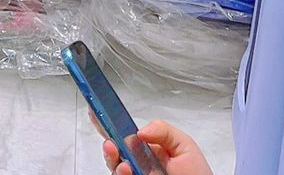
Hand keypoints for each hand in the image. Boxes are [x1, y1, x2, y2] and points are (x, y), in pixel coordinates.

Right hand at [98, 119, 213, 174]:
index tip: (98, 115)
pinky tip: (126, 170)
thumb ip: (164, 131)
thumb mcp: (186, 147)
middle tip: (110, 143)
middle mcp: (140, 163)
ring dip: (113, 161)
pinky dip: (120, 174)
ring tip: (122, 163)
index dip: (109, 124)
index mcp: (149, 148)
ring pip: (115, 167)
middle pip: (115, 151)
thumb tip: (140, 130)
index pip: (125, 133)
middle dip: (108, 144)